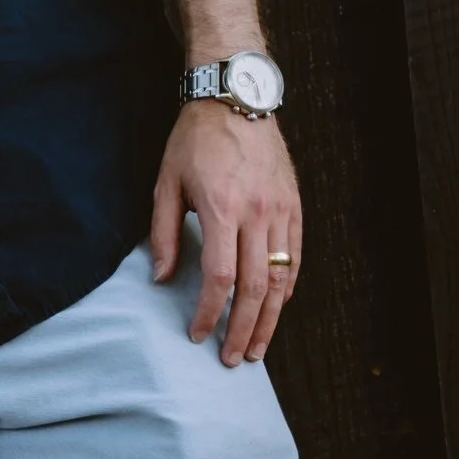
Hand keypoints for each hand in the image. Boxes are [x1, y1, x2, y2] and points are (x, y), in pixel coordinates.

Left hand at [149, 100, 301, 365]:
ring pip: (281, 278)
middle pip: (254, 286)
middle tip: (233, 359)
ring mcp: (282, 210)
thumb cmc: (194, 142)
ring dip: (270, 318)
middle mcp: (258, 213)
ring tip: (258, 347)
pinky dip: (288, 287)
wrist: (237, 100)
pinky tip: (277, 309)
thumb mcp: (165, 184)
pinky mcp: (295, 205)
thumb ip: (164, 234)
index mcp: (222, 209)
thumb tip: (162, 279)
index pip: (219, 277)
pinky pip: (296, 256)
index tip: (197, 335)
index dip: (209, 312)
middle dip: (243, 328)